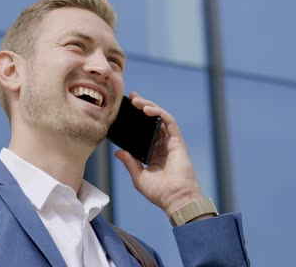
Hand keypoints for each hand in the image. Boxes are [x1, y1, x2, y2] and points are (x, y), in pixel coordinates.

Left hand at [114, 91, 204, 214]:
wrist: (175, 199)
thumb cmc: (160, 193)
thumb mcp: (138, 176)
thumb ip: (130, 162)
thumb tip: (118, 152)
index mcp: (153, 154)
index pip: (144, 132)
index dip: (136, 120)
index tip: (125, 111)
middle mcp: (162, 146)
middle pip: (152, 121)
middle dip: (143, 107)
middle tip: (132, 98)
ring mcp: (170, 142)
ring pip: (161, 118)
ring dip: (149, 107)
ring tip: (137, 100)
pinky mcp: (178, 141)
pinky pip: (169, 122)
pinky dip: (159, 113)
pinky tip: (148, 110)